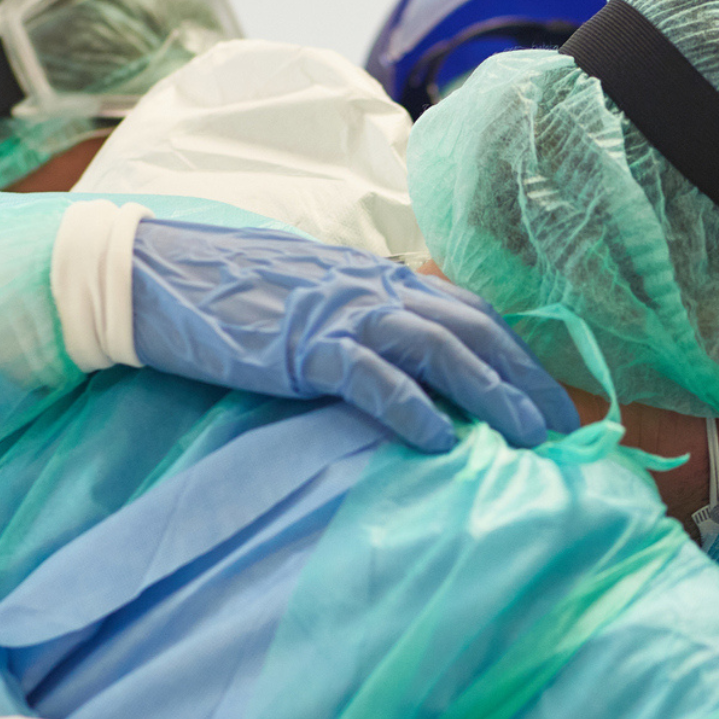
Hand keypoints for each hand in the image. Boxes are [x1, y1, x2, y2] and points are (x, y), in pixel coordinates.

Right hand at [130, 219, 578, 452]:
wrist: (153, 274)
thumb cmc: (229, 294)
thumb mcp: (314, 299)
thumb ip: (362, 323)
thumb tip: (408, 372)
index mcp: (377, 276)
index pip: (469, 312)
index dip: (517, 354)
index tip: (553, 398)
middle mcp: (372, 286)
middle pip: (472, 331)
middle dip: (525, 380)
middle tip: (565, 430)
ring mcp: (340, 312)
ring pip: (439, 349)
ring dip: (491, 394)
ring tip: (528, 441)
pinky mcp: (304, 344)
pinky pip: (371, 378)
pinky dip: (412, 410)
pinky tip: (441, 444)